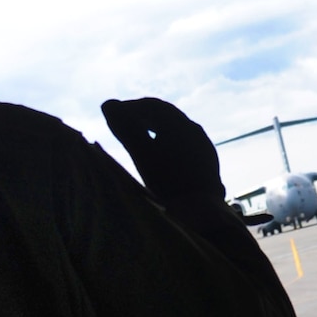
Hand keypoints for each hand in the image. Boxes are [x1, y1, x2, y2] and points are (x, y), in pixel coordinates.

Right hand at [101, 97, 224, 204]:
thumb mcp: (142, 155)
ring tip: (141, 138)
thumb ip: (126, 128)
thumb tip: (108, 104)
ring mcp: (204, 146)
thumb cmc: (168, 183)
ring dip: (157, 130)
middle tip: (124, 123)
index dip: (130, 108)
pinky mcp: (208, 163)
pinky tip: (163, 156)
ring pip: (177, 130)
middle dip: (143, 117)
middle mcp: (194, 130)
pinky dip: (170, 143)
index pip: (151, 106)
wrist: (202, 212)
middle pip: (165, 116)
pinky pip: (186, 145)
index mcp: (179, 124)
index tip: (113, 115)